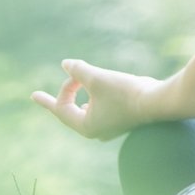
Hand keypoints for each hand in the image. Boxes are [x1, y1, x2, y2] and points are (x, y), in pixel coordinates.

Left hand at [29, 58, 159, 140]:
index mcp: (86, 126)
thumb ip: (78, 71)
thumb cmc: (126, 92)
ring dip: (74, 102)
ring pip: (84, 113)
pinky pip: (97, 112)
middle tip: (36, 97)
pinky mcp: (121, 119)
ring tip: (65, 102)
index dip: (64, 87)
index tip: (76, 74)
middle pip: (69, 113)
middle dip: (58, 101)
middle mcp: (96, 130)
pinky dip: (90, 103)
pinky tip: (90, 102)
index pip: (62, 107)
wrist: (159, 101)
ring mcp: (110, 126)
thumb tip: (65, 64)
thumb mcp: (97, 78)